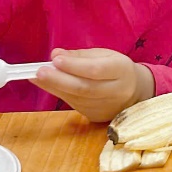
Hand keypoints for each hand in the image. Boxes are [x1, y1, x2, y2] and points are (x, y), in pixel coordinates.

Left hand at [33, 48, 153, 121]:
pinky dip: (59, 94)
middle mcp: (116, 91)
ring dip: (54, 87)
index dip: (74, 66)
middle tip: (39, 72)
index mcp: (121, 70)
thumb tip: (56, 54)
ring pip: (76, 98)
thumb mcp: (104, 55)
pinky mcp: (97, 116)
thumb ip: (80, 55)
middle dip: (58, 80)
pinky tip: (48, 85)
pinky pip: (75, 104)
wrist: (135, 92)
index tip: (55, 59)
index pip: (96, 70)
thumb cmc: (117, 69)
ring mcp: (106, 107)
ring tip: (36, 77)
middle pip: (84, 88)